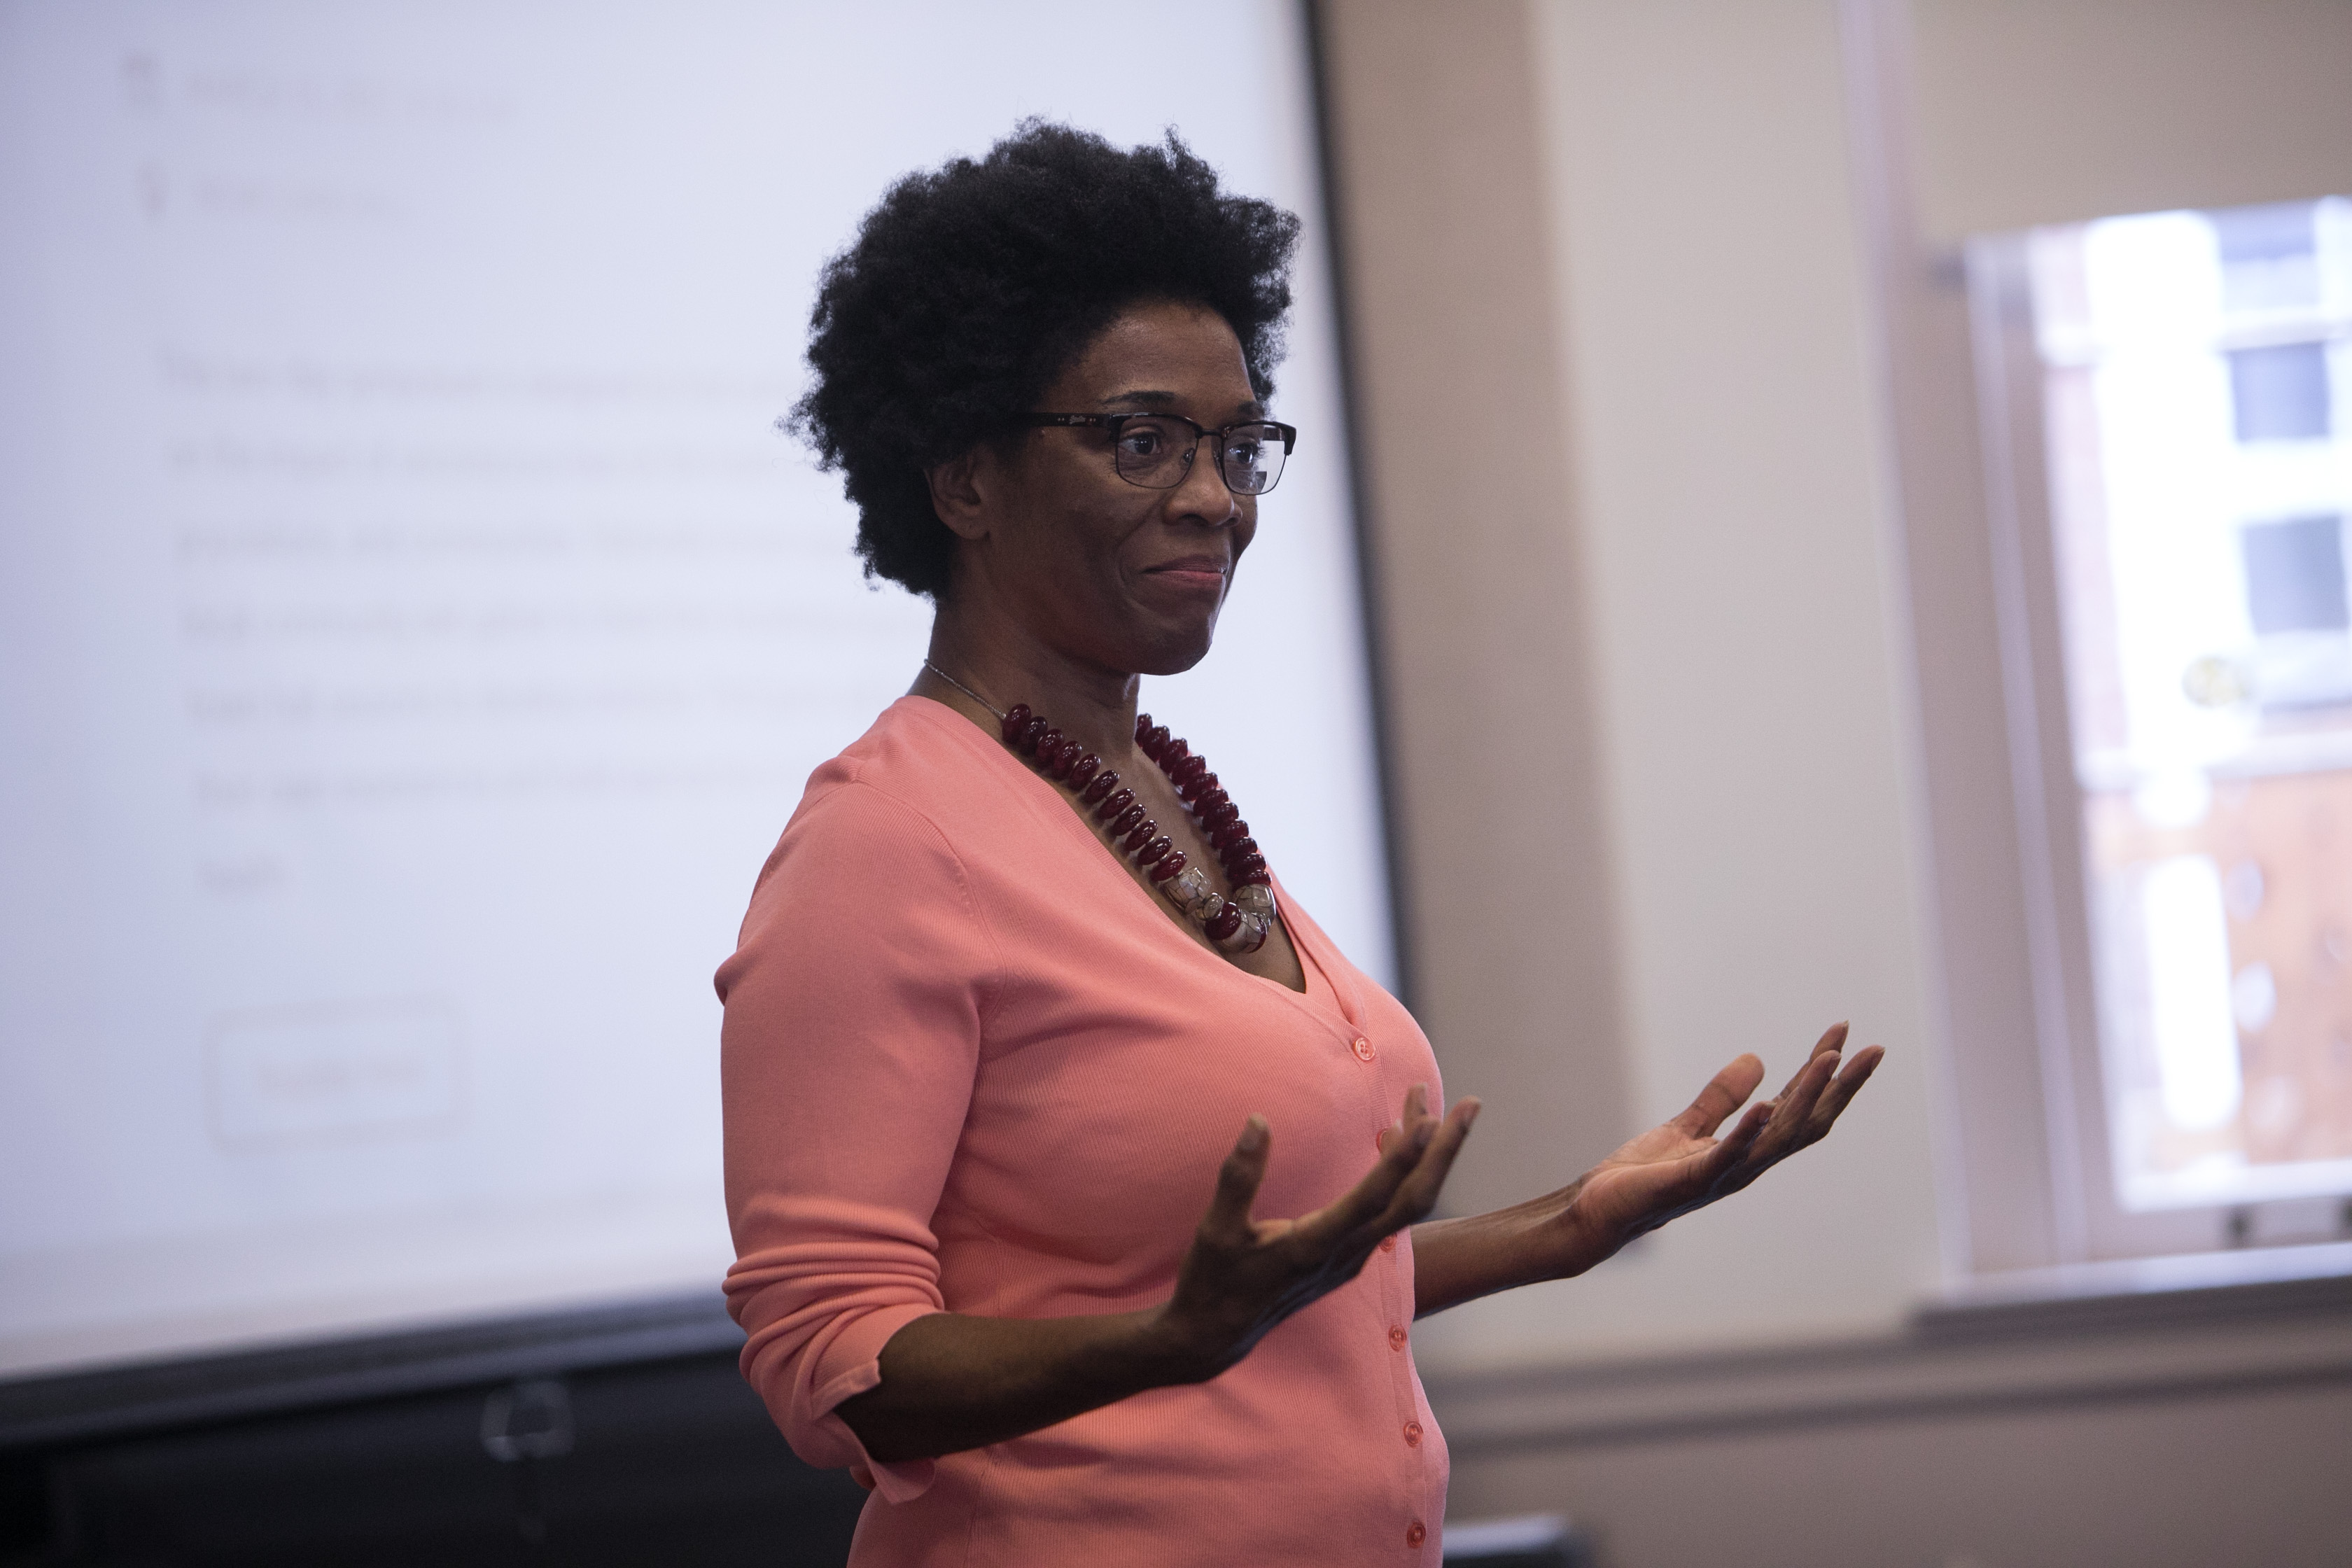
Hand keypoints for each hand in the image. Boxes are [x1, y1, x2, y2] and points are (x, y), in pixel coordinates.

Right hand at [1155, 1085, 1478, 1378]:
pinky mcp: (1348, 1254)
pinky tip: (1396, 1136)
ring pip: (1407, 1203)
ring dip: (1427, 1155)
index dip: (1403, 1159)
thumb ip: (1240, 1177)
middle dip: (1446, 1151)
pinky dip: (1402, 1169)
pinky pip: (1391, 1208)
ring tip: (1427, 1101)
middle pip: (1415, 1200)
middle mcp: (1346, 1254)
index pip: (1374, 1199)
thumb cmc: (1213, 1282)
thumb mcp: (1217, 1230)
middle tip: (1471, 1105)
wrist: (1217, 1335)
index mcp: (1315, 1247)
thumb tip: (1259, 1121)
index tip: (1427, 1119)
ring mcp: (1352, 1256)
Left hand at [1553, 1023, 1881, 1266]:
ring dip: (1806, 1097)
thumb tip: (1757, 1059)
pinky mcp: (1692, 1180)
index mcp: (1748, 1149)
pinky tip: (1767, 1105)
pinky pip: (1728, 1155)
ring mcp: (1724, 1175)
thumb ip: (1721, 1098)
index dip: (1823, 1074)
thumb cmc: (1643, 1177)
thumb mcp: (1687, 1125)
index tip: (1843, 1033)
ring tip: (1829, 1059)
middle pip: (1808, 1123)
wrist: (1601, 1211)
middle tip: (1873, 1049)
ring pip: (1779, 1135)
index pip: (1798, 1107)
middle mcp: (1747, 1165)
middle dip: (1841, 1087)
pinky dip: (1749, 1131)